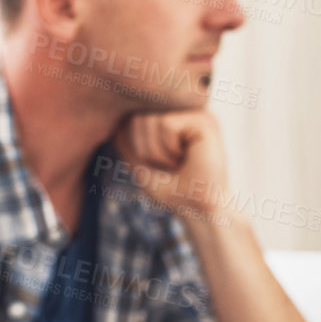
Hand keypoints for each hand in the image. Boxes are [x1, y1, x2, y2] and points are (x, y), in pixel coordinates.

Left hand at [112, 110, 229, 220]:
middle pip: (138, 118)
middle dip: (144, 150)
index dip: (135, 148)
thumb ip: (127, 143)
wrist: (198, 208)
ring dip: (157, 151)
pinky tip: (189, 157)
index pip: (132, 121)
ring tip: (179, 161)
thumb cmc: (172, 190)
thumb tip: (117, 124)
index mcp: (172, 121)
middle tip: (170, 165)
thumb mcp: (140, 164)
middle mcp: (184, 113)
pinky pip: (166, 124)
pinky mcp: (203, 119)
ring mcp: (194, 113)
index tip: (158, 166)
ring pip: (150, 120)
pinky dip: (169, 147)